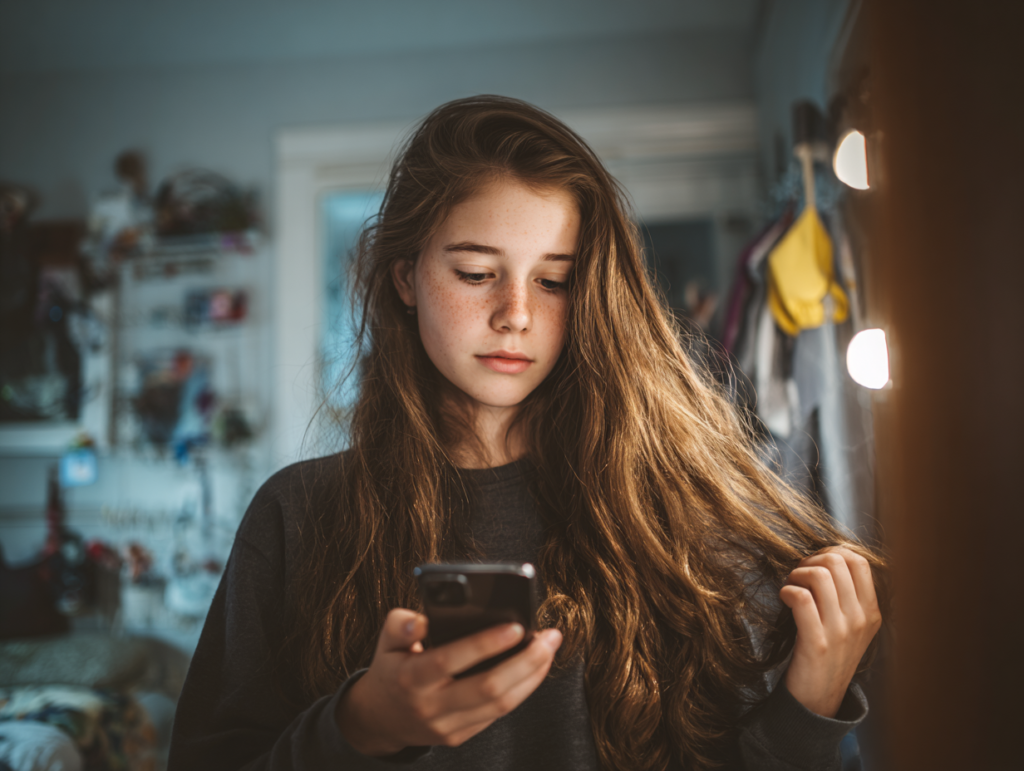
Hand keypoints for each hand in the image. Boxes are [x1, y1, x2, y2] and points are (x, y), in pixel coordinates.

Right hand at [335, 608, 562, 755]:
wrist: (379, 719)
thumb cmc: (390, 667)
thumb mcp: (386, 640)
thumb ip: (402, 624)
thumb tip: (423, 619)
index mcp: (410, 678)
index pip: (450, 660)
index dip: (485, 644)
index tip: (517, 626)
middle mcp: (431, 706)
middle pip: (488, 689)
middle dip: (526, 662)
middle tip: (549, 637)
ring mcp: (447, 726)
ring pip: (500, 705)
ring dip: (532, 676)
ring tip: (549, 648)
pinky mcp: (460, 736)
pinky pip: (498, 714)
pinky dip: (522, 689)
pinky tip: (535, 668)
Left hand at [779, 546, 881, 717]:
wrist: (818, 698)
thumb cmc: (828, 653)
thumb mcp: (850, 625)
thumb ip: (846, 595)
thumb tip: (826, 558)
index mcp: (871, 612)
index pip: (859, 562)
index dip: (831, 553)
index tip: (815, 565)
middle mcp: (861, 620)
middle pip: (837, 563)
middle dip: (811, 561)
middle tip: (799, 577)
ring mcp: (841, 632)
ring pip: (819, 577)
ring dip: (797, 574)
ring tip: (791, 587)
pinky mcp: (817, 644)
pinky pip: (801, 598)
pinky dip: (787, 591)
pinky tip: (784, 599)